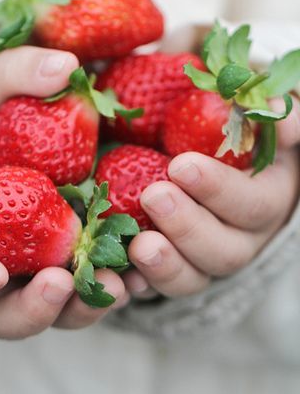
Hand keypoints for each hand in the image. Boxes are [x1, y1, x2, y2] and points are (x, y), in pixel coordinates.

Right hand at [0, 46, 127, 338]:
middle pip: (7, 311)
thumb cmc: (1, 106)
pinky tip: (147, 265)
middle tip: (61, 283)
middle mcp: (6, 256)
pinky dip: (124, 281)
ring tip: (119, 280)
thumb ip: (20, 72)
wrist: (37, 119)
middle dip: (33, 308)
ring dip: (87, 304)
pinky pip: (105, 281)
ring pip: (62, 308)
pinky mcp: (90, 252)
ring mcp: (49, 261)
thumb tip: (64, 68)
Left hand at [123, 97, 299, 298]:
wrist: (209, 160)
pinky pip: (160, 286)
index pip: (252, 204)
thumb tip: (273, 109)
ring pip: (194, 277)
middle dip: (187, 226)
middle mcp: (241, 237)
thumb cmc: (233, 134)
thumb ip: (272, 114)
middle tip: (153, 196)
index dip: (218, 189)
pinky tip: (121, 279)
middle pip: (224, 250)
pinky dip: (142, 284)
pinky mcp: (177, 268)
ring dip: (166, 264)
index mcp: (267, 198)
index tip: (180, 165)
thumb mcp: (257, 119)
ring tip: (138, 246)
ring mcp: (206, 258)